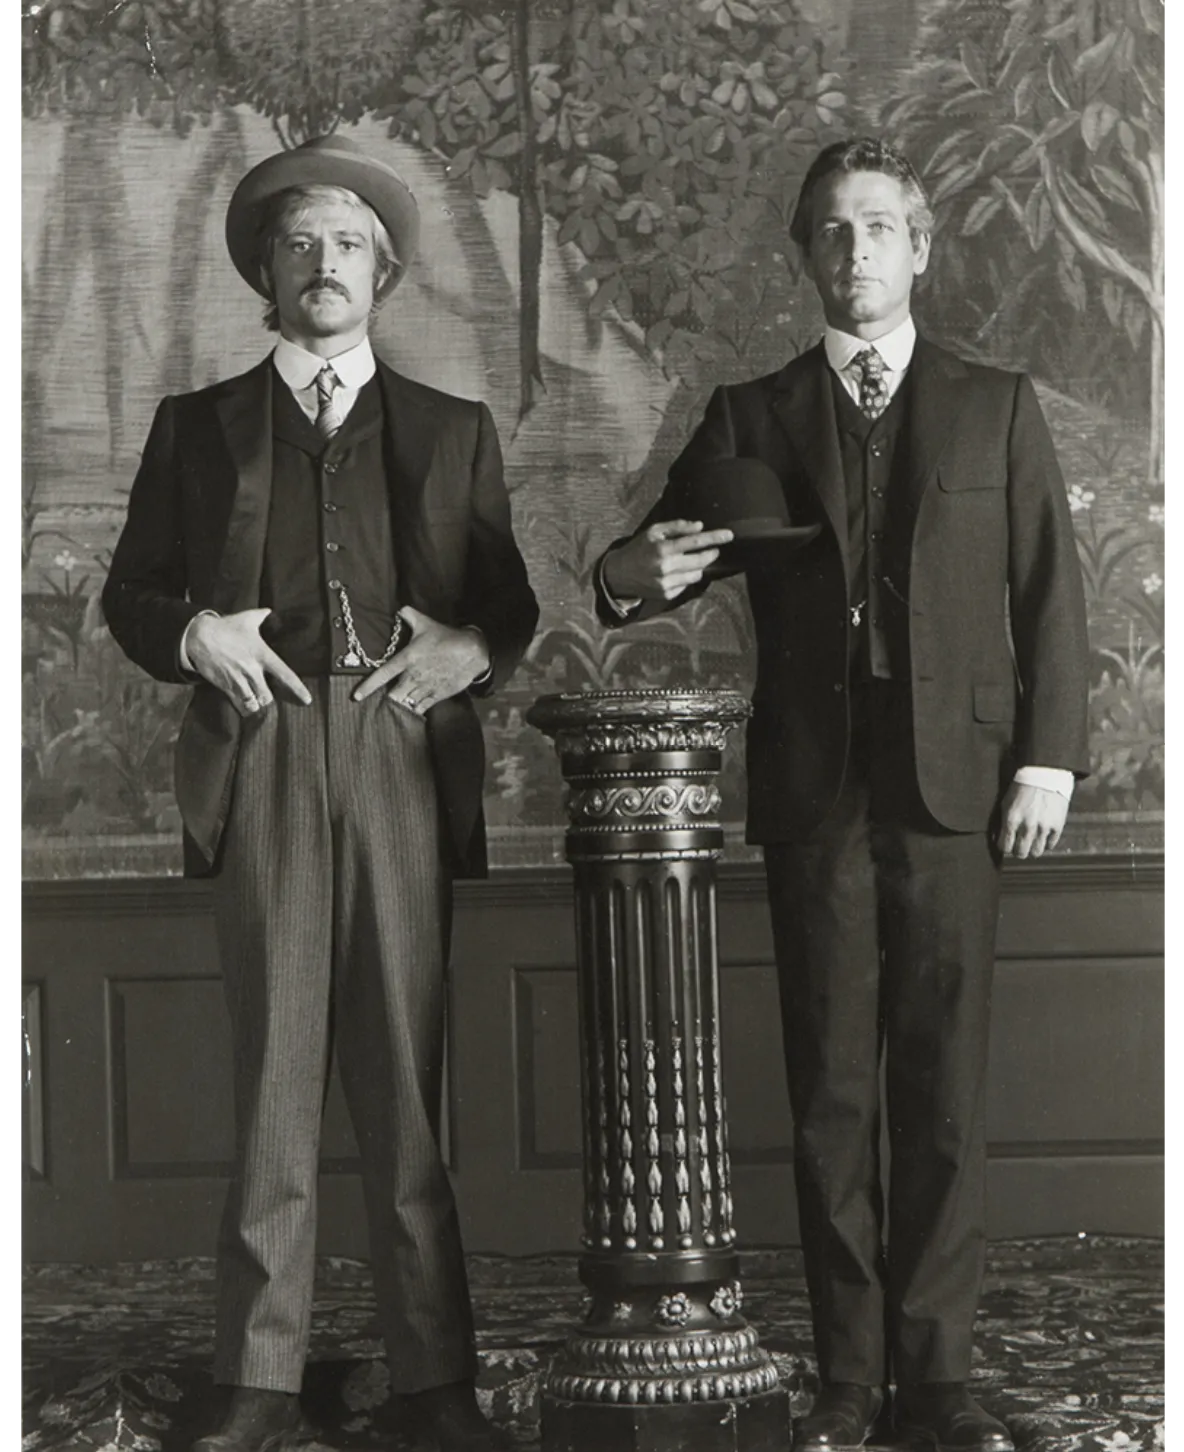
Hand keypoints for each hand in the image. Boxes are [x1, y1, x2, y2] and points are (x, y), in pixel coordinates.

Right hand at [186, 608, 311, 716]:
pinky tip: (245, 706)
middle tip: (264, 694)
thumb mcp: (246, 618)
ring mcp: (239, 680)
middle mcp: (253, 670)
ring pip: (254, 703)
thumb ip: (261, 615)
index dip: (297, 688)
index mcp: (262, 655)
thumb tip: (269, 610)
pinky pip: (239, 704)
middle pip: (267, 696)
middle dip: (267, 698)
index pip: (285, 674)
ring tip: (254, 701)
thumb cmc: (225, 627)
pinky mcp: (226, 686)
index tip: (306, 699)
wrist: (199, 636)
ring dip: (255, 704)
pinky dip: (244, 708)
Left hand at [351, 606, 489, 714]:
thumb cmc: (447, 637)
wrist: (472, 651)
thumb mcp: (426, 622)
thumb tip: (399, 609)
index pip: (383, 675)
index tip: (356, 696)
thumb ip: (409, 615)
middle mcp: (413, 676)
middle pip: (393, 697)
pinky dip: (415, 710)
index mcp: (407, 659)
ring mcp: (425, 687)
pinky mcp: (437, 695)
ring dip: (402, 705)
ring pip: (406, 705)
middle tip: (388, 698)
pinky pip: (421, 708)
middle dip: (389, 699)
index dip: (368, 687)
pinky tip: (413, 709)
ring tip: (400, 704)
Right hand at [603, 519, 733, 601]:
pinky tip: (677, 572)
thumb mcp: (653, 531)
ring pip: (697, 574)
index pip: (695, 542)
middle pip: (701, 561)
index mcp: (662, 548)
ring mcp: (667, 583)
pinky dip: (687, 576)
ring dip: (699, 566)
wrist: (619, 574)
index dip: (714, 538)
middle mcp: (666, 567)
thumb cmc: (638, 548)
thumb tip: (699, 526)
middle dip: (711, 554)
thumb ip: (677, 527)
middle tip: (714, 549)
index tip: (729, 535)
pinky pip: (687, 584)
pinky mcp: (667, 595)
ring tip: (690, 560)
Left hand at [997, 783, 1068, 858]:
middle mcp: (1027, 826)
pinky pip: (1051, 845)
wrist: (1045, 775)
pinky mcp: (1057, 826)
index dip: (1004, 847)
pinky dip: (1046, 843)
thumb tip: (999, 838)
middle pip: (1021, 853)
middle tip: (1018, 847)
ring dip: (1032, 850)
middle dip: (1018, 852)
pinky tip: (1042, 836)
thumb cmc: (1022, 788)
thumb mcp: (1006, 803)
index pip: (1005, 847)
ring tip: (1031, 843)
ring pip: (1036, 852)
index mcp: (1011, 820)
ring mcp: (1044, 827)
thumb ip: (1003, 822)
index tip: (1006, 844)